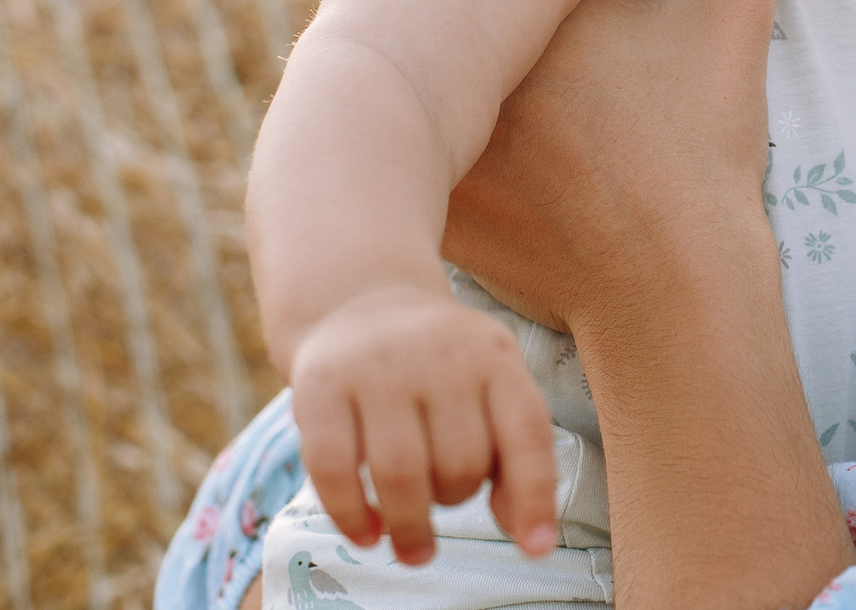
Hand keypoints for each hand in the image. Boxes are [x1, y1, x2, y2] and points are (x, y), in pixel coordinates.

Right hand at [284, 284, 562, 563]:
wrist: (362, 305)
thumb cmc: (441, 370)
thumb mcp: (491, 390)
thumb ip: (515, 456)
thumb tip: (529, 535)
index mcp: (495, 354)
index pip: (526, 431)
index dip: (535, 495)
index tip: (536, 549)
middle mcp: (439, 353)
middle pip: (460, 461)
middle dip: (455, 499)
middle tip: (444, 499)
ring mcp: (376, 366)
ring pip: (400, 472)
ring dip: (409, 526)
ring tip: (413, 547)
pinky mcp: (320, 385)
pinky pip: (333, 470)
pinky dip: (350, 516)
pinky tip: (366, 534)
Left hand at [442, 0, 818, 334]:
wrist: (674, 285)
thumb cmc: (700, 145)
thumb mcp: (733, 17)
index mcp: (525, 13)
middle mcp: (466, 73)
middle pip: (446, 14)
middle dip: (461, 3)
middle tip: (496, 6)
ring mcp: (440, 148)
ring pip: (423, 86)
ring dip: (436, 75)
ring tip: (459, 67)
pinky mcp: (432, 209)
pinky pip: (416, 161)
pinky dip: (435, 151)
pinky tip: (470, 147)